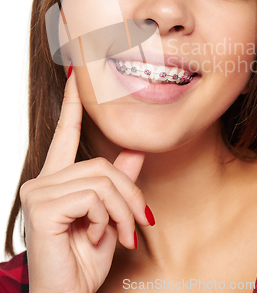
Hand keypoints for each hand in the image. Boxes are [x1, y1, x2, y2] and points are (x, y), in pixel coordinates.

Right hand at [20, 68, 150, 292]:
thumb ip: (118, 181)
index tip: (75, 75)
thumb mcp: (109, 216)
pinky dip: (107, 217)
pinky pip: (92, 196)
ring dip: (121, 209)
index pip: (65, 134)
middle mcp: (41, 181)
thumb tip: (135, 150)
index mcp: (56, 180)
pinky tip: (99, 236)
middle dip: (128, 194)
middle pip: (101, 165)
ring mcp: (38, 192)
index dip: (72, 104)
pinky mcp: (41, 206)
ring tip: (121, 234)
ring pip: (100, 179)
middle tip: (139, 223)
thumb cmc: (84, 262)